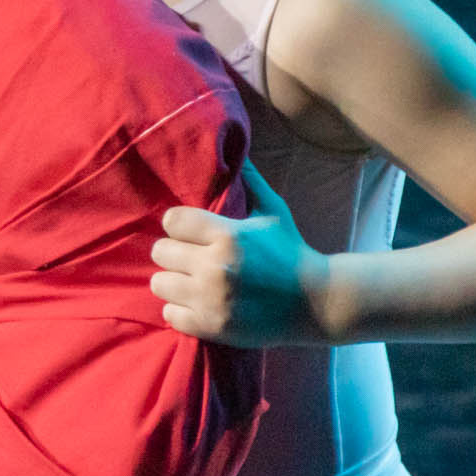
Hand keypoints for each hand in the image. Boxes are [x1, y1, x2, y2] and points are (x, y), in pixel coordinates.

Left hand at [150, 161, 331, 346]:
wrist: (316, 303)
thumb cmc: (291, 252)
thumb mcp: (273, 211)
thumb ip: (250, 180)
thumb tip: (237, 148)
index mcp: (228, 235)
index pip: (171, 220)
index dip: (178, 225)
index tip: (189, 231)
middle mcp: (215, 266)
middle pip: (160, 252)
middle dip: (174, 252)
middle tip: (190, 257)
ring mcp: (211, 299)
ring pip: (160, 283)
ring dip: (174, 281)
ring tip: (192, 280)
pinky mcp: (212, 326)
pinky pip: (170, 315)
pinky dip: (180, 310)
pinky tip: (197, 302)